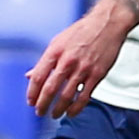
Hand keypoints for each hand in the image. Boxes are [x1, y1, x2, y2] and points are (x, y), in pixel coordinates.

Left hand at [27, 0, 133, 117]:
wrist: (108, 23)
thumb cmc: (82, 31)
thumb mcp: (58, 41)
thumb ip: (45, 60)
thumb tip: (30, 75)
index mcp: (55, 51)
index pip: (38, 77)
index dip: (32, 93)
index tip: (31, 102)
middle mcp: (68, 60)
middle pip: (50, 89)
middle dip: (42, 104)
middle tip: (40, 112)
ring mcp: (83, 68)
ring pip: (66, 96)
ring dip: (58, 109)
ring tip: (54, 114)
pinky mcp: (97, 74)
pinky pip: (84, 96)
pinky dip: (76, 108)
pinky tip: (71, 112)